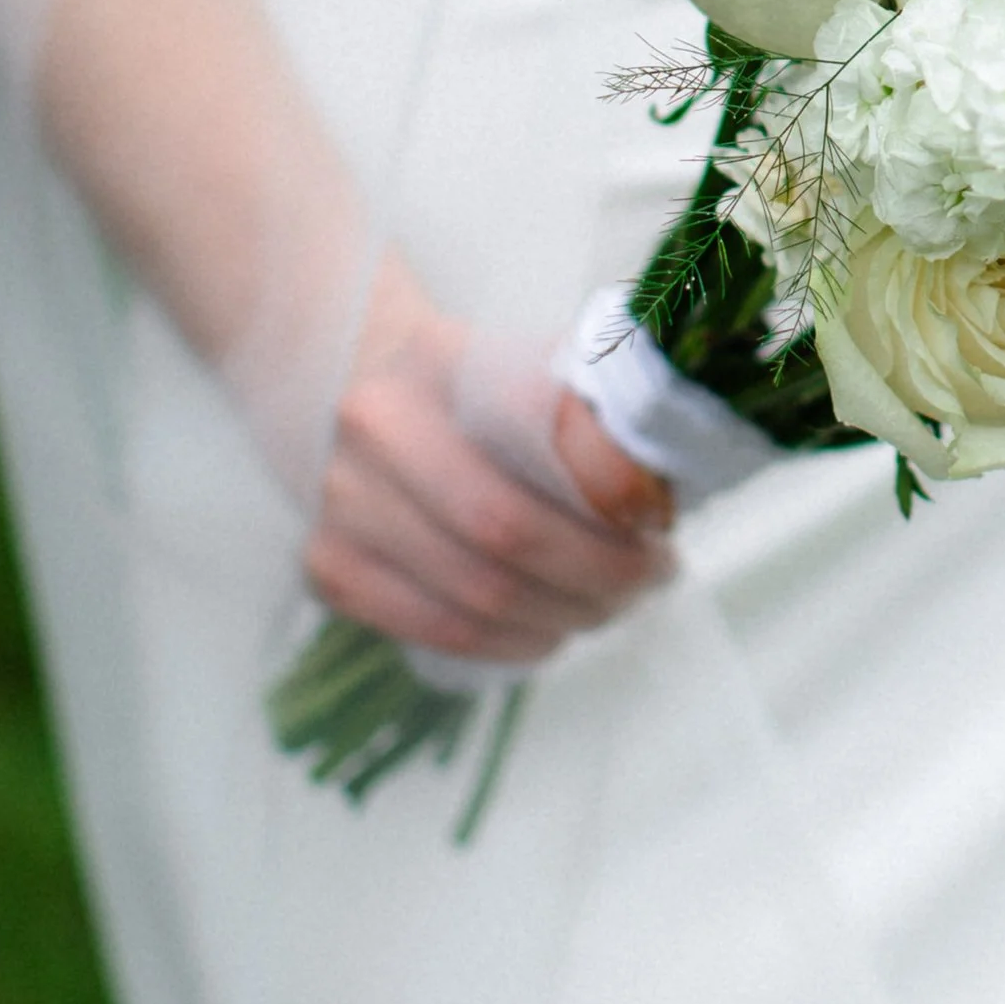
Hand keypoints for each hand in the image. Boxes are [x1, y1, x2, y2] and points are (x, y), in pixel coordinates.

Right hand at [305, 259, 676, 663]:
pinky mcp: (328, 567)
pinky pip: (437, 632)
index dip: (616, 486)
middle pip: (509, 530)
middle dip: (601, 570)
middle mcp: (376, 425)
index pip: (545, 429)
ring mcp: (342, 502)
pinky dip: (510, 645)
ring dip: (567, 615)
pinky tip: (550, 632)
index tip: (661, 515)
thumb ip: (593, 407)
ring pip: (479, 594)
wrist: (355, 384)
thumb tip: (676, 476)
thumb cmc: (473, 387)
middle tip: (652, 575)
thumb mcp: (528, 363)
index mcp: (438, 358)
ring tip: (613, 603)